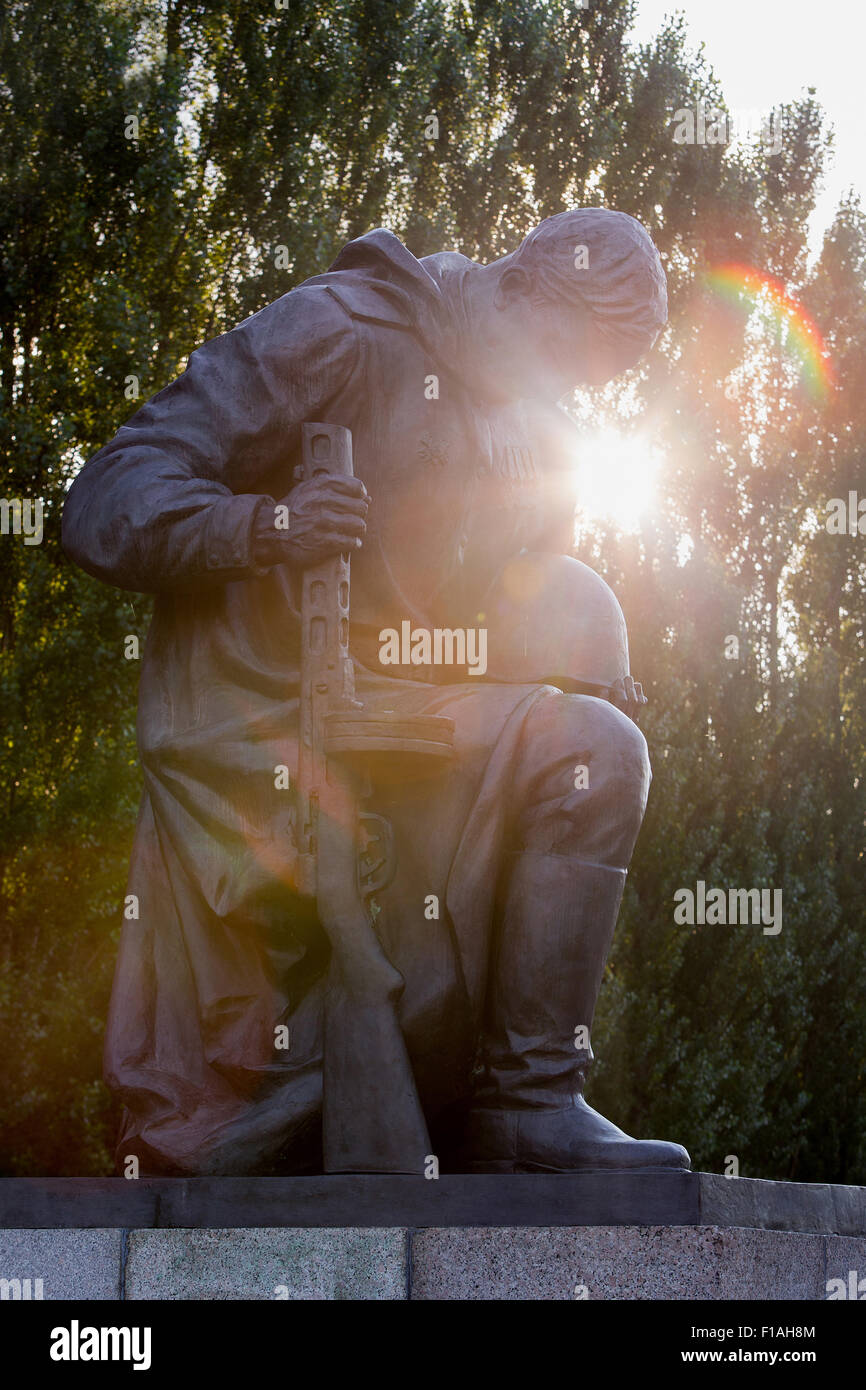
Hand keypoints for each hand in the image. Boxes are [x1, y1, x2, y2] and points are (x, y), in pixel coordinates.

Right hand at [254, 475, 368, 567]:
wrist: (271, 531)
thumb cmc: (295, 510)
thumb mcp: (309, 490)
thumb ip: (336, 489)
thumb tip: (367, 497)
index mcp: (321, 485)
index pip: (357, 487)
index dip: (360, 496)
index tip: (356, 501)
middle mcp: (323, 501)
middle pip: (361, 507)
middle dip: (358, 515)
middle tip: (350, 520)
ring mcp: (323, 522)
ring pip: (359, 525)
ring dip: (357, 530)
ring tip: (349, 532)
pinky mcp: (323, 542)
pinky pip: (351, 542)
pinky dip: (353, 544)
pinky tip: (347, 543)